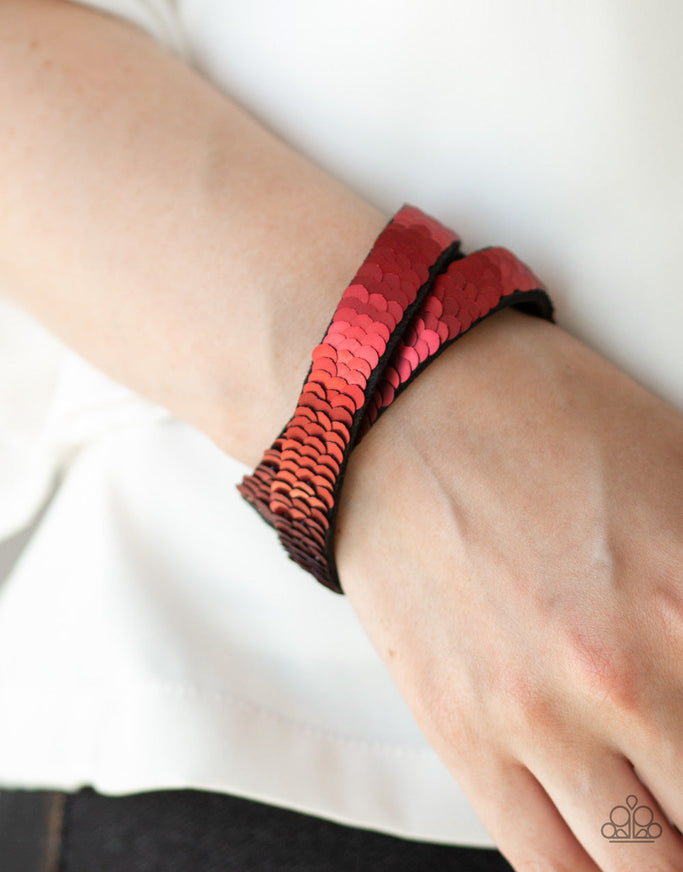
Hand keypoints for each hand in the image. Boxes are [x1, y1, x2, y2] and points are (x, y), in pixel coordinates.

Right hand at [336, 309, 682, 870]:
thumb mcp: (680, 471)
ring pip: (644, 869)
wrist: (396, 407)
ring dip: (665, 860)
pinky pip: (546, 863)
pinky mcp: (462, 732)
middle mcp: (625, 676)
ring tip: (664, 833)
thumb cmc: (536, 418)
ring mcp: (537, 716)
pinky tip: (610, 860)